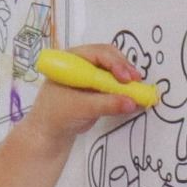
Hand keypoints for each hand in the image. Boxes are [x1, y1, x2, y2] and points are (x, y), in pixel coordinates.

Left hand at [26, 43, 146, 144]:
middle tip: (136, 82)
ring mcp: (91, 76)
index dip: (115, 63)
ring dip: (127, 79)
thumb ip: (106, 104)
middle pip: (109, 58)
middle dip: (124, 69)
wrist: (49, 132)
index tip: (126, 78)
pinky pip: (114, 85)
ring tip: (137, 91)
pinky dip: (124, 90)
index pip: (98, 53)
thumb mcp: (80, 108)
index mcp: (72, 60)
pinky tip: (133, 97)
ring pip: (114, 70)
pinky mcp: (97, 89)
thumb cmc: (55, 115)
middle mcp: (83, 64)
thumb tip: (132, 102)